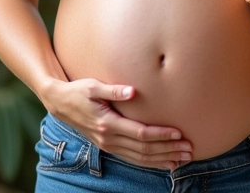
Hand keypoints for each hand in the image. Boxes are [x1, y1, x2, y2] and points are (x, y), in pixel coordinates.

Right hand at [45, 78, 192, 169]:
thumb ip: (114, 90)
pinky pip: (133, 158)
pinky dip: (150, 162)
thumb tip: (133, 91)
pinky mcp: (109, 146)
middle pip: (143, 149)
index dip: (160, 135)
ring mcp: (108, 145)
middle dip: (168, 150)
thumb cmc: (78, 91)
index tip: (178, 134)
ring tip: (182, 159)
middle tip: (189, 149)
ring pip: (140, 158)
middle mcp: (109, 139)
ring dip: (162, 159)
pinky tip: (164, 163)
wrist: (60, 104)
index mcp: (107, 123)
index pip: (140, 133)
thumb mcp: (93, 86)